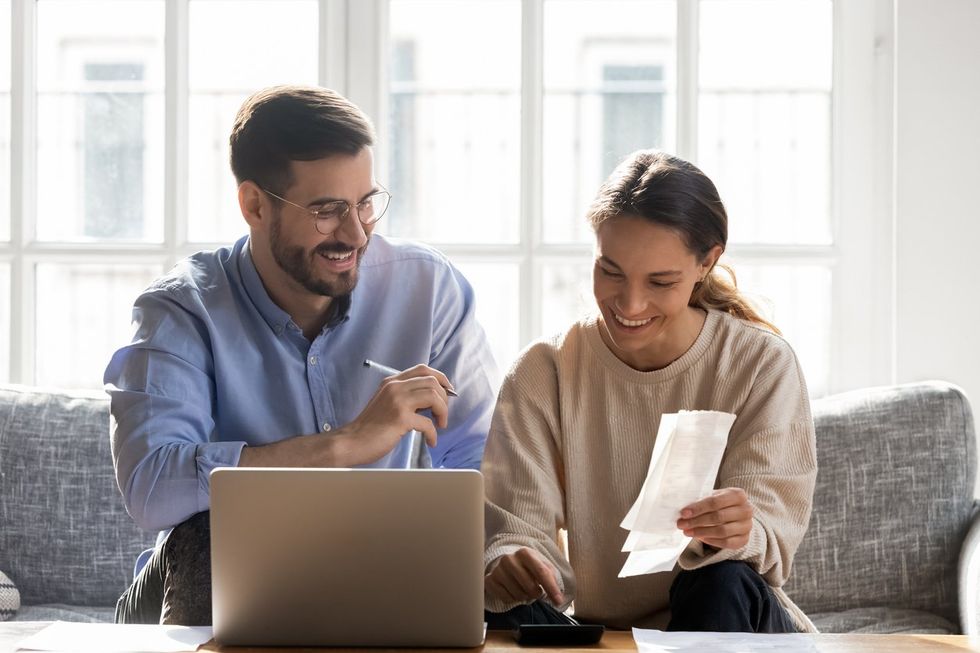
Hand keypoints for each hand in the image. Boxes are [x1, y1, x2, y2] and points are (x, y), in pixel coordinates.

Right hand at [338, 364, 452, 463]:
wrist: (352, 442)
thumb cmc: (371, 426)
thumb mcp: (387, 402)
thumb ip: (406, 396)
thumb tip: (433, 399)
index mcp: (392, 382)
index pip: (423, 369)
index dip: (441, 378)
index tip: (448, 392)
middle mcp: (395, 387)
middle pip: (432, 381)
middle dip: (444, 397)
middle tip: (442, 413)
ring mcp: (397, 401)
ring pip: (433, 396)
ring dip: (443, 412)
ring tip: (440, 424)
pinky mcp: (400, 418)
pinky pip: (428, 423)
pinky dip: (433, 433)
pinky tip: (431, 441)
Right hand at [485, 547, 563, 605]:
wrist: (507, 562)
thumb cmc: (528, 566)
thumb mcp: (542, 565)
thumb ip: (551, 578)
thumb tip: (557, 597)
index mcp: (525, 553)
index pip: (541, 572)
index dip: (551, 588)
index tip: (558, 601)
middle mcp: (509, 559)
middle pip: (530, 587)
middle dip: (537, 594)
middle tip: (537, 592)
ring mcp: (498, 570)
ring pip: (518, 595)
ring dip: (525, 597)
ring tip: (524, 589)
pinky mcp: (490, 581)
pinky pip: (507, 599)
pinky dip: (513, 599)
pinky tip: (513, 590)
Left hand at [676, 487, 753, 549]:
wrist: (737, 514)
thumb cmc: (721, 503)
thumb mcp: (714, 496)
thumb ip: (702, 500)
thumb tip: (683, 511)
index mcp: (738, 495)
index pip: (715, 502)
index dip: (698, 508)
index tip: (683, 513)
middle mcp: (746, 510)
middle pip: (718, 517)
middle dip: (697, 521)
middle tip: (682, 524)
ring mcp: (747, 526)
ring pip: (722, 531)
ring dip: (702, 532)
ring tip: (688, 532)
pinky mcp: (744, 540)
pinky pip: (726, 543)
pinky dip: (711, 541)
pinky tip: (700, 538)